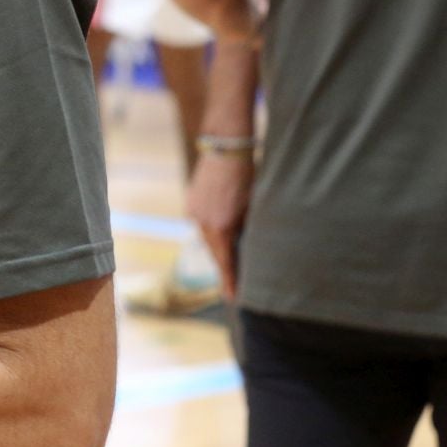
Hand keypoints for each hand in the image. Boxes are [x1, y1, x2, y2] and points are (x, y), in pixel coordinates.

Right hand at [187, 151, 253, 300]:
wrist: (227, 146)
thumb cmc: (249, 176)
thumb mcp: (255, 208)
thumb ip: (249, 231)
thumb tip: (249, 248)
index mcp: (220, 228)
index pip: (225, 263)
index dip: (230, 282)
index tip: (233, 299)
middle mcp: (202, 223)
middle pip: (216, 251)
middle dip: (227, 262)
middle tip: (238, 278)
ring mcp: (194, 211)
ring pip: (209, 236)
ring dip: (221, 241)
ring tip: (235, 242)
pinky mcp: (192, 201)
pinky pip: (203, 222)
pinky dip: (214, 226)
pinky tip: (226, 220)